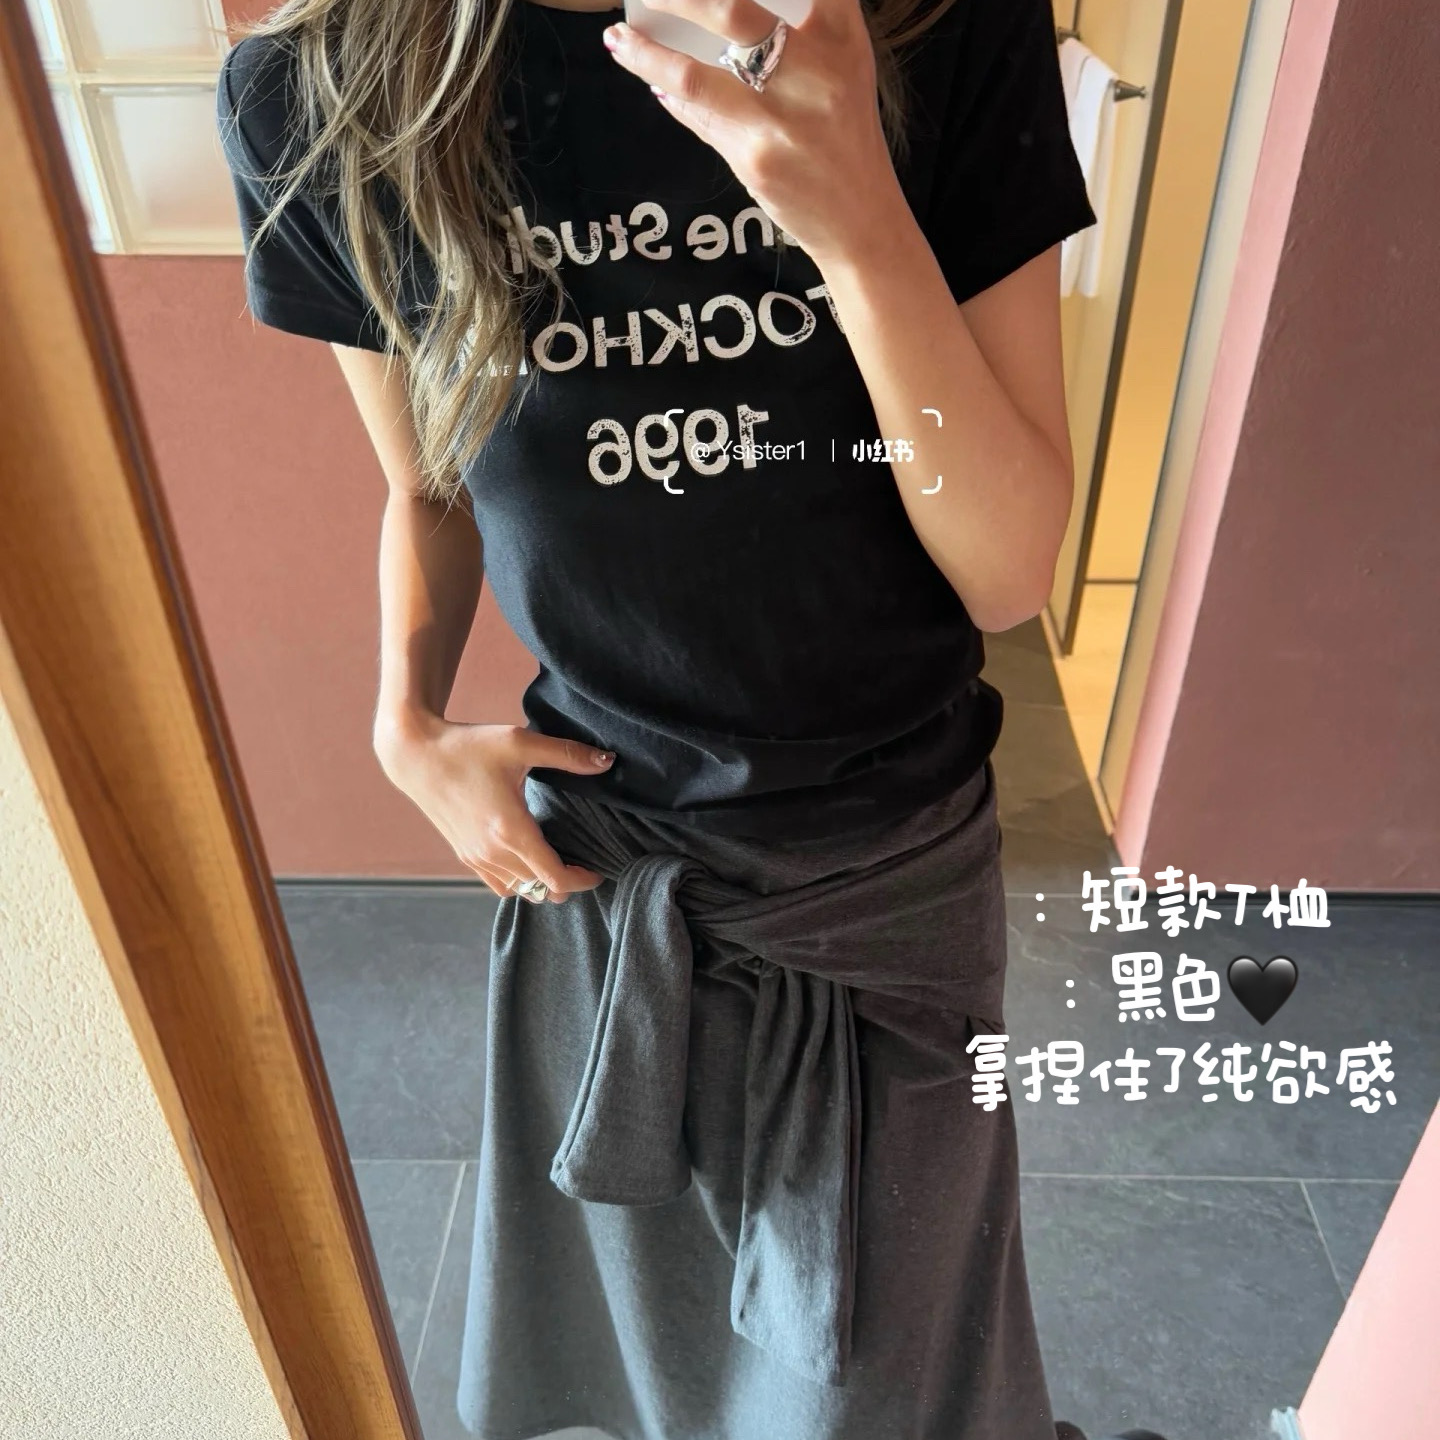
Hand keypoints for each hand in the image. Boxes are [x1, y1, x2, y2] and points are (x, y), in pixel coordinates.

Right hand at [376, 717, 613, 901]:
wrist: (416, 754)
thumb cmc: (467, 746)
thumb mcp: (520, 743)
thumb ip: (567, 754)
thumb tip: (607, 761)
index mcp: (510, 831)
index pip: (555, 878)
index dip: (582, 880)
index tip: (597, 870)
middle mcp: (492, 852)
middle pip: (541, 890)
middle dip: (567, 884)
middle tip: (584, 865)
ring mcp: (475, 857)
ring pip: (520, 891)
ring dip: (542, 885)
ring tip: (559, 865)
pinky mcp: (464, 854)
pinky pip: (498, 885)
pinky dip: (519, 882)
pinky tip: (528, 861)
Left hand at [601, 0, 901, 265]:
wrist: (859, 216)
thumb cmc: (846, 133)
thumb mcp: (846, 64)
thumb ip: (811, 22)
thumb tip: (721, 8)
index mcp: (838, 36)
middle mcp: (812, 69)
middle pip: (730, 12)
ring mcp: (778, 117)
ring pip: (694, 76)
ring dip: (648, 56)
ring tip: (618, 41)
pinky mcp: (754, 158)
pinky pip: (699, 119)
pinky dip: (672, 95)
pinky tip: (652, 81)